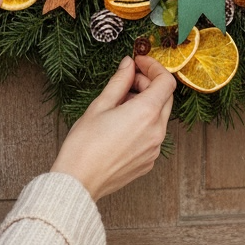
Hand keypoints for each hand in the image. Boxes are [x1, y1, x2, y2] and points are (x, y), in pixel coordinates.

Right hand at [51, 54, 175, 200]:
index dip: (154, 67)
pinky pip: (154, 135)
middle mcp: (157, 131)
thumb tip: (128, 65)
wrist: (78, 182)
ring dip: (146, 104)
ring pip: (160, 116)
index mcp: (146, 113)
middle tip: (127, 81)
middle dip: (149, 84)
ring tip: (119, 105)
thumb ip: (119, 82)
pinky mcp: (149, 161)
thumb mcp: (100, 105)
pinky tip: (122, 125)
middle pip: (165, 98)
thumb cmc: (84, 145)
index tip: (139, 62)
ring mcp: (155, 148)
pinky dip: (144, 123)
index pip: (166, 81)